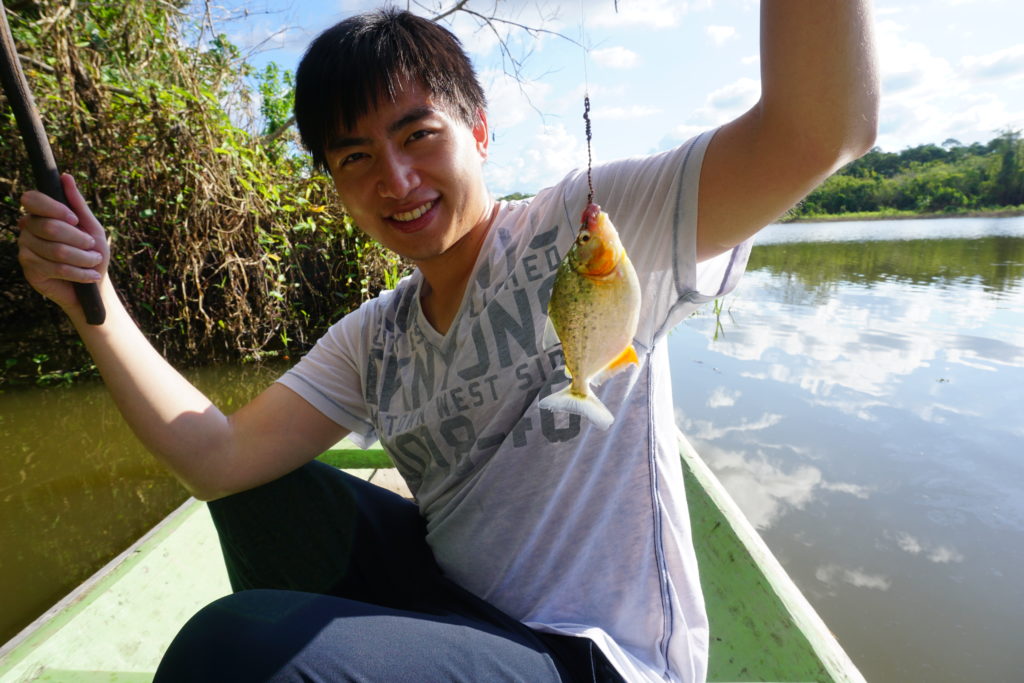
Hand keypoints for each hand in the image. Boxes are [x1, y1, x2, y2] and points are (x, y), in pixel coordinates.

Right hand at [17, 173, 108, 312]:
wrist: (93, 286)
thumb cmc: (93, 254)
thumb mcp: (92, 228)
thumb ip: (78, 204)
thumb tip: (65, 176)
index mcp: (41, 214)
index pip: (32, 199)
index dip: (53, 208)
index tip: (75, 220)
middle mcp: (28, 229)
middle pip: (48, 226)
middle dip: (79, 239)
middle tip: (93, 248)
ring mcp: (26, 249)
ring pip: (55, 250)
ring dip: (83, 258)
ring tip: (94, 263)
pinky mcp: (30, 270)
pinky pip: (54, 268)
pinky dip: (79, 272)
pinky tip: (90, 276)